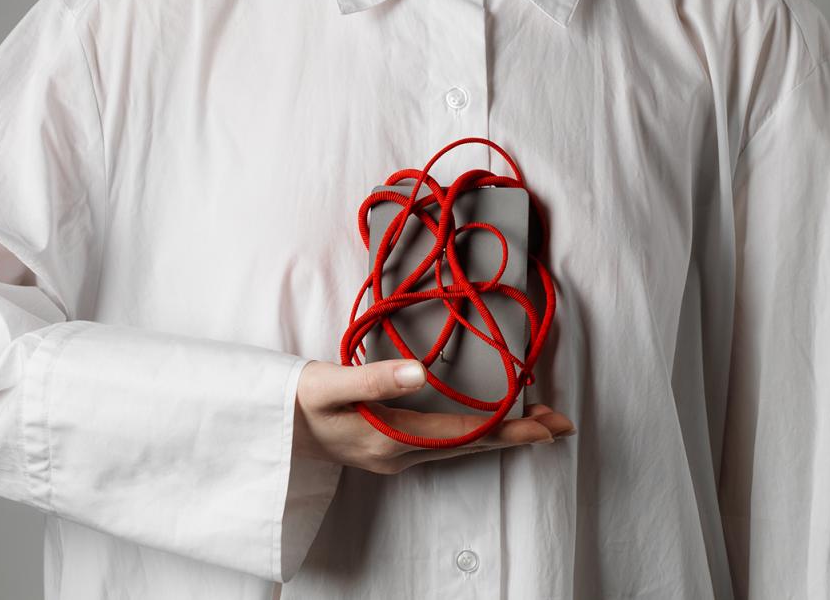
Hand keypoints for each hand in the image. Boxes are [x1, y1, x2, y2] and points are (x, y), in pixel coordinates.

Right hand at [293, 358, 575, 473]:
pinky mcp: (391, 449)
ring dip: (499, 435)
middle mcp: (400, 456)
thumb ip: (374, 379)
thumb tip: (421, 373)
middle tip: (559, 424)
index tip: (545, 424)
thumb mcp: (331, 384)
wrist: (270, 429)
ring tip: (536, 424)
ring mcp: (396, 457)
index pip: (462, 435)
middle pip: (470, 446)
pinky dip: (474, 434)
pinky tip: (485, 424)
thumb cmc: (298, 400)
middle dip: (515, 435)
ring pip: (460, 447)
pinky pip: (444, 444)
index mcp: (390, 440)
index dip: (505, 428)